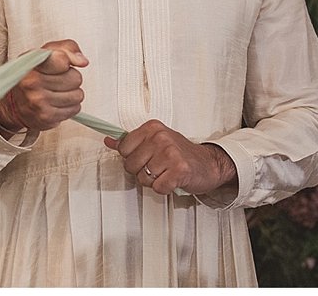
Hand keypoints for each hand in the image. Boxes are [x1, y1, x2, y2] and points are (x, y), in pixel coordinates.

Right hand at [0, 40, 86, 134]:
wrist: (14, 104)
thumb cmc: (33, 75)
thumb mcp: (45, 53)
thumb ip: (67, 48)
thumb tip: (83, 61)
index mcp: (31, 63)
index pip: (62, 59)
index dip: (68, 61)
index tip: (64, 64)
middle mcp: (32, 82)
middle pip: (75, 78)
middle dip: (71, 78)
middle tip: (57, 80)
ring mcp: (38, 101)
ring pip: (78, 95)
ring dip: (71, 94)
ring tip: (57, 92)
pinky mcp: (46, 117)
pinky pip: (75, 108)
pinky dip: (69, 106)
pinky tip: (57, 103)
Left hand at [103, 119, 236, 195]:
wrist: (209, 164)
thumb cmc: (180, 153)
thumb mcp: (154, 141)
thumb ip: (130, 142)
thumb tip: (109, 141)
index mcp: (152, 128)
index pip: (123, 148)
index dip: (132, 158)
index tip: (145, 157)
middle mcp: (160, 137)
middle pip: (130, 165)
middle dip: (141, 171)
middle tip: (158, 168)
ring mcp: (170, 153)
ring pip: (143, 178)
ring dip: (153, 181)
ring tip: (166, 173)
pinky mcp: (179, 171)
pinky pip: (158, 188)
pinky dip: (164, 189)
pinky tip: (173, 181)